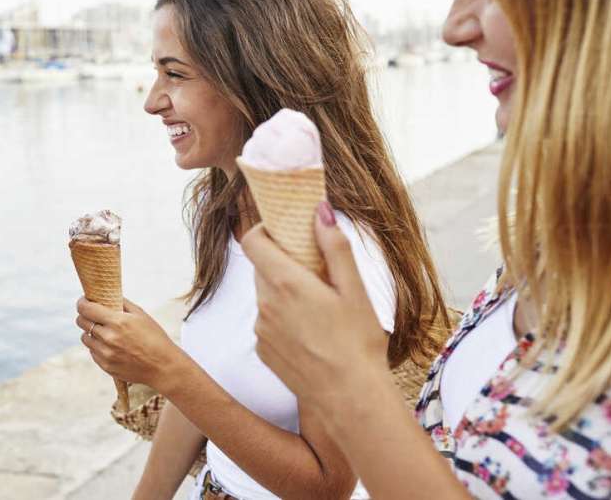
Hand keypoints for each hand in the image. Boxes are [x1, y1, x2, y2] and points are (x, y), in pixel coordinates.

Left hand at [76, 297, 185, 391]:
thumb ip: (123, 303)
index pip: (87, 309)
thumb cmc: (155, 338)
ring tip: (102, 330)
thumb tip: (107, 295)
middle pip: (82, 322)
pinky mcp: (106, 366)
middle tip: (92, 314)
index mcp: (118, 322)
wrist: (163, 366)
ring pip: (85, 338)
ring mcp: (106, 354)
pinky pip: (92, 352)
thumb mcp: (141, 315)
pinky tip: (109, 344)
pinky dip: (96, 346)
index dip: (82, 302)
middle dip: (84, 315)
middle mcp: (109, 338)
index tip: (84, 300)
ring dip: (89, 332)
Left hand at [241, 202, 387, 406]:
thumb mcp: (355, 290)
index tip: (285, 231)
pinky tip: (310, 331)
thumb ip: (335, 247)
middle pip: (261, 267)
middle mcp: (265, 304)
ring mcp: (260, 329)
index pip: (252, 241)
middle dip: (282, 261)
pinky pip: (266, 322)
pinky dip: (281, 317)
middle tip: (313, 269)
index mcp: (285, 283)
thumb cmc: (358, 343)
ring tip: (317, 305)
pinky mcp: (262, 351)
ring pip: (264, 295)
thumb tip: (321, 210)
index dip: (264, 230)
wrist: (349, 400)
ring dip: (282, 290)